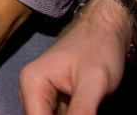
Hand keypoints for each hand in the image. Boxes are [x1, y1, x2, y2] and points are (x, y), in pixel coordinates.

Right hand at [18, 0, 132, 113]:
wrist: (106, 31)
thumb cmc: (100, 49)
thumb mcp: (95, 82)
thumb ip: (82, 111)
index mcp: (32, 83)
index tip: (83, 113)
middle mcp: (30, 90)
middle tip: (89, 109)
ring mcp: (41, 96)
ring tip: (89, 107)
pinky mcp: (54, 100)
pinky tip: (86, 109)